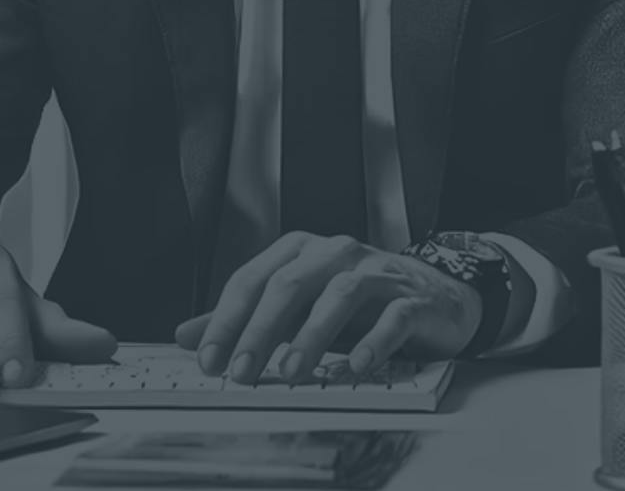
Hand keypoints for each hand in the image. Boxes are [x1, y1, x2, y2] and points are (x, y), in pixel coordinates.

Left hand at [174, 232, 482, 383]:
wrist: (436, 297)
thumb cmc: (361, 303)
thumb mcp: (299, 307)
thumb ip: (246, 319)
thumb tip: (188, 335)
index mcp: (305, 252)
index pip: (255, 277)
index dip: (228, 319)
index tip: (210, 359)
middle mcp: (339, 254)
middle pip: (292, 283)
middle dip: (261, 329)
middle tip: (242, 372)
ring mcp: (378, 274)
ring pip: (341, 294)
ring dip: (312, 335)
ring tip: (291, 372)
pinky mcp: (413, 299)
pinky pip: (393, 317)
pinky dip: (372, 342)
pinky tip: (354, 366)